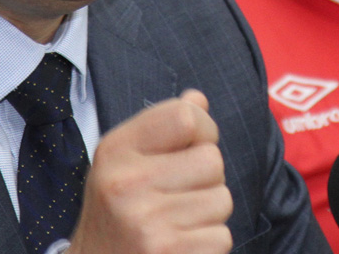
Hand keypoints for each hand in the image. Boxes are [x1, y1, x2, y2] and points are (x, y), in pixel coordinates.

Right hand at [68, 89, 232, 253]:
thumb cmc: (116, 212)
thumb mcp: (123, 161)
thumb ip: (161, 127)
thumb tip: (198, 100)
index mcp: (116, 150)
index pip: (185, 116)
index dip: (203, 129)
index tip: (192, 147)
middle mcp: (127, 184)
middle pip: (212, 160)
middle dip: (206, 178)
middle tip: (178, 195)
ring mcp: (147, 223)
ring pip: (222, 200)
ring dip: (209, 213)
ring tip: (176, 221)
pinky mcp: (168, 252)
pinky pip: (221, 236)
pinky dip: (208, 242)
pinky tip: (179, 243)